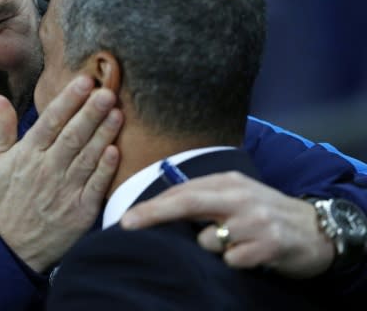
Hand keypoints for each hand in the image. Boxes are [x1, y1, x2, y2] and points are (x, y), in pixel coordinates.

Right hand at [0, 75, 122, 272]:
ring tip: (118, 113)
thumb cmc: (4, 199)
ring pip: (87, 156)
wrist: (10, 246)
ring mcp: (64, 190)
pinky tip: (116, 150)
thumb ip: (2, 129)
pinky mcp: (80, 211)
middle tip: (107, 91)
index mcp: (27, 155)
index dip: (68, 100)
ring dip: (104, 134)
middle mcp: (46, 169)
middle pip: (72, 135)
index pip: (50, 121)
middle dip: (90, 112)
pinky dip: (105, 168)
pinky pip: (95, 185)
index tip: (84, 81)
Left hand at [120, 171, 333, 277]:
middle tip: (128, 223)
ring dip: (212, 248)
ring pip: (209, 240)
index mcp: (227, 182)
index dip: (153, 204)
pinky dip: (235, 262)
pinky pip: (233, 260)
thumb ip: (204, 198)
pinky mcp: (271, 244)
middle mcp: (239, 196)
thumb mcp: (236, 196)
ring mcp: (255, 220)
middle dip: (154, 213)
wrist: (318, 228)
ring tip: (234, 244)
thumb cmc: (265, 213)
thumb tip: (160, 207)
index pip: (182, 191)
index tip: (127, 217)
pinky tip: (250, 256)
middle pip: (188, 202)